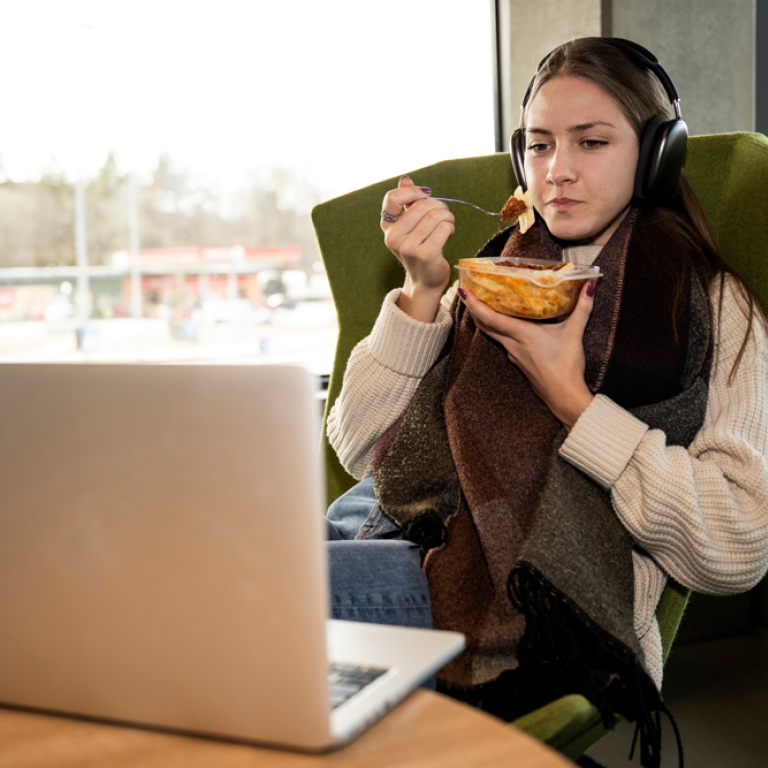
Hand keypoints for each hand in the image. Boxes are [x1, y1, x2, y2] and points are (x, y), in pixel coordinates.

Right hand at [380, 176, 455, 321]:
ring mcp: (408, 247)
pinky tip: (449, 234)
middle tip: (444, 215)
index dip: (413, 192)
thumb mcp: (409, 225)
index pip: (393, 197)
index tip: (425, 196)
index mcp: (387, 226)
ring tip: (448, 224)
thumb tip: (405, 178)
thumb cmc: (419, 248)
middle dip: (439, 206)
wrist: (425, 280)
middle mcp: (393, 237)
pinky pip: (444, 228)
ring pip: (436, 215)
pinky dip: (451, 227)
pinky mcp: (424, 254)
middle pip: (422, 205)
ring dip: (448, 217)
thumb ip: (406, 202)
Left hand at [460, 280, 596, 428]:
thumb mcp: (574, 333)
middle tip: (469, 291)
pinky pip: (501, 341)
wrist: (564, 396)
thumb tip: (590, 285)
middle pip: (485, 325)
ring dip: (484, 319)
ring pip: (492, 333)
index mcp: (521, 334)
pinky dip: (497, 329)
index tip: (463, 291)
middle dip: (474, 308)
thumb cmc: (566, 366)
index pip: (490, 317)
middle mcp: (512, 344)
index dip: (474, 304)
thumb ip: (582, 308)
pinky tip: (505, 324)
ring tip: (482, 303)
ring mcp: (513, 354)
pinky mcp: (517, 360)